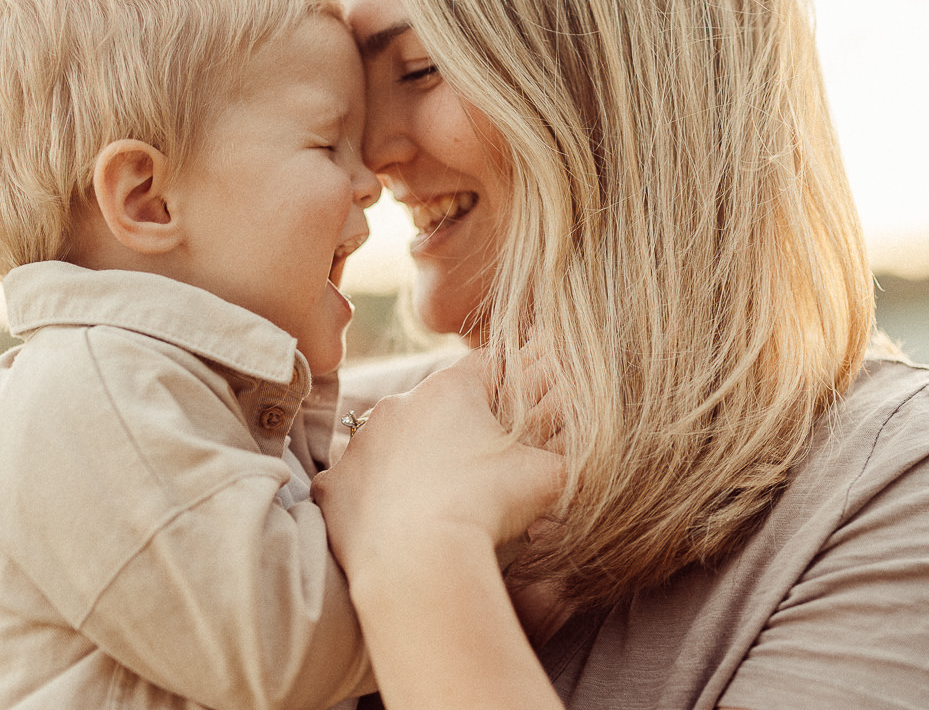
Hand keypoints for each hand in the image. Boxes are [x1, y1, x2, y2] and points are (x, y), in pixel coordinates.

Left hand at [312, 355, 562, 580]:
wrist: (420, 560)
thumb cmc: (488, 507)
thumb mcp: (550, 477)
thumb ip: (573, 456)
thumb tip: (595, 455)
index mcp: (448, 389)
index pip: (485, 368)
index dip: (506, 386)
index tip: (515, 411)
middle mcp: (397, 406)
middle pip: (434, 406)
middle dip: (455, 430)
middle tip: (477, 466)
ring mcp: (359, 446)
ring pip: (389, 444)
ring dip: (409, 463)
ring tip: (435, 500)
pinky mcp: (333, 488)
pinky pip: (352, 486)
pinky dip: (370, 501)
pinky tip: (393, 524)